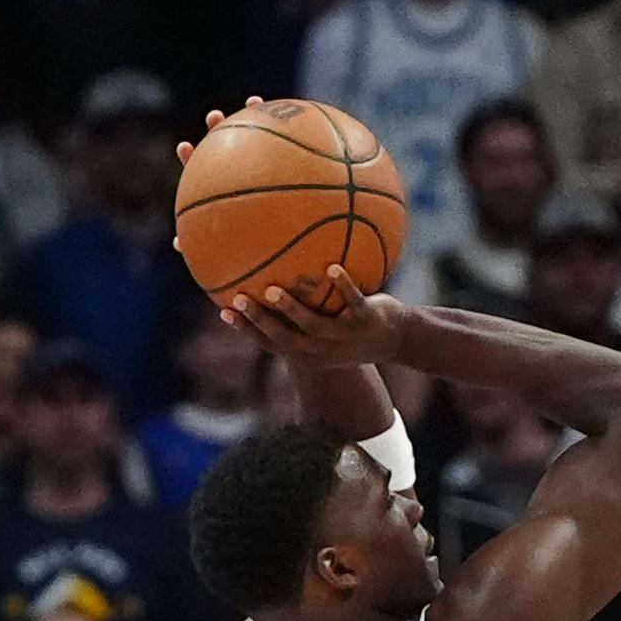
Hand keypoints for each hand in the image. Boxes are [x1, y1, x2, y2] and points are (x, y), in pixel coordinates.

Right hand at [222, 274, 408, 369]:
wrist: (397, 340)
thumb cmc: (352, 328)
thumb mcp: (325, 328)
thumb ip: (300, 311)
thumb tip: (272, 277)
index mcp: (308, 353)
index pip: (271, 343)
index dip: (247, 330)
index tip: (224, 311)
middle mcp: (323, 349)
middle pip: (285, 338)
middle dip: (260, 320)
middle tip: (238, 298)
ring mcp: (345, 336)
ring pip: (315, 324)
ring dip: (292, 307)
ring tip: (273, 289)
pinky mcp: (367, 321)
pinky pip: (353, 302)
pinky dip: (344, 286)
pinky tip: (332, 267)